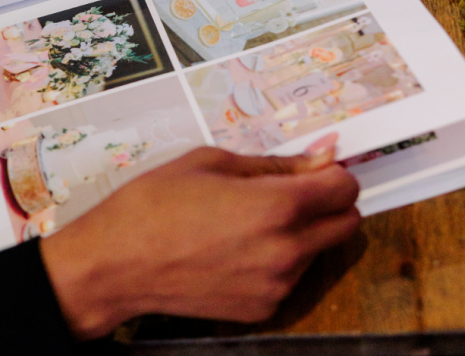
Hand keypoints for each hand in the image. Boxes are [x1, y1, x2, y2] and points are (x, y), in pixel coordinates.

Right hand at [40, 146, 359, 338]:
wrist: (118, 261)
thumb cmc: (156, 203)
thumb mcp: (213, 161)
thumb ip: (276, 163)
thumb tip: (321, 156)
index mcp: (275, 207)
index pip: (344, 188)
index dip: (334, 172)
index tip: (318, 167)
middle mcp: (285, 251)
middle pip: (346, 224)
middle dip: (329, 201)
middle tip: (292, 188)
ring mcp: (276, 286)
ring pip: (317, 250)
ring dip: (301, 232)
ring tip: (247, 219)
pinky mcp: (262, 309)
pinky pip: (289, 277)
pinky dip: (276, 259)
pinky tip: (236, 246)